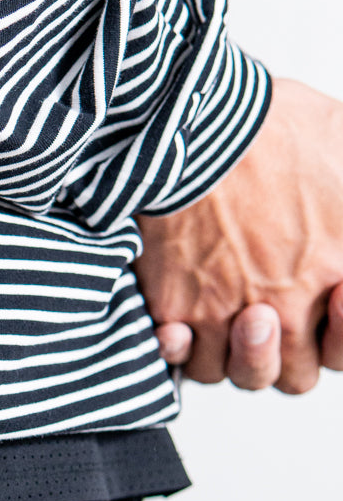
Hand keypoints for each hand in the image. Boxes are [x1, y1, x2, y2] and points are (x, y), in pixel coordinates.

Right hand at [135, 78, 342, 392]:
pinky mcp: (174, 305)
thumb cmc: (278, 130)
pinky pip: (175, 355)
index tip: (328, 300)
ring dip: (228, 351)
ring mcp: (225, 312)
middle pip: (288, 374)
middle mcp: (285, 306)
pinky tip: (180, 327)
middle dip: (283, 351)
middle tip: (268, 313)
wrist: (204, 126)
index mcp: (336, 272)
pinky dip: (176, 348)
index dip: (336, 337)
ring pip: (226, 371)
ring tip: (227, 311)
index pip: (342, 350)